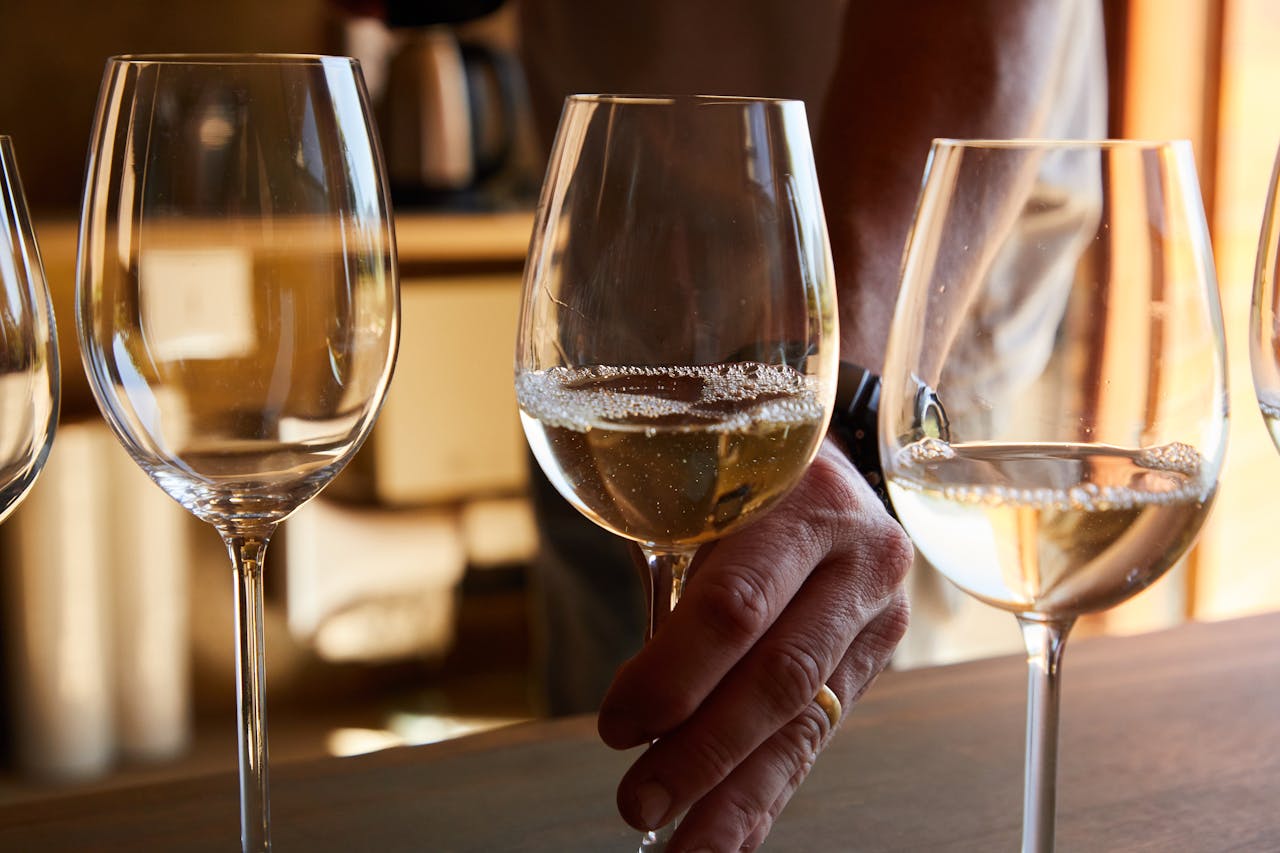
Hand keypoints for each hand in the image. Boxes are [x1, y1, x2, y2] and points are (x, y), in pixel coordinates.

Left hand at [597, 438, 913, 851]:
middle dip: (703, 752)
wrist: (823, 463)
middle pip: (777, 675)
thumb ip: (671, 562)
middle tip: (640, 804)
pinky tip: (733, 833)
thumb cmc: (734, 470)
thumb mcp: (704, 486)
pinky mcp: (874, 656)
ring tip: (684, 848)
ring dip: (738, 794)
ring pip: (805, 718)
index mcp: (805, 499)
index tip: (618, 724)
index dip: (674, 674)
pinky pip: (818, 732)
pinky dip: (770, 789)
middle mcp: (859, 558)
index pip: (738, 605)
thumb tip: (632, 701)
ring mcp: (877, 613)